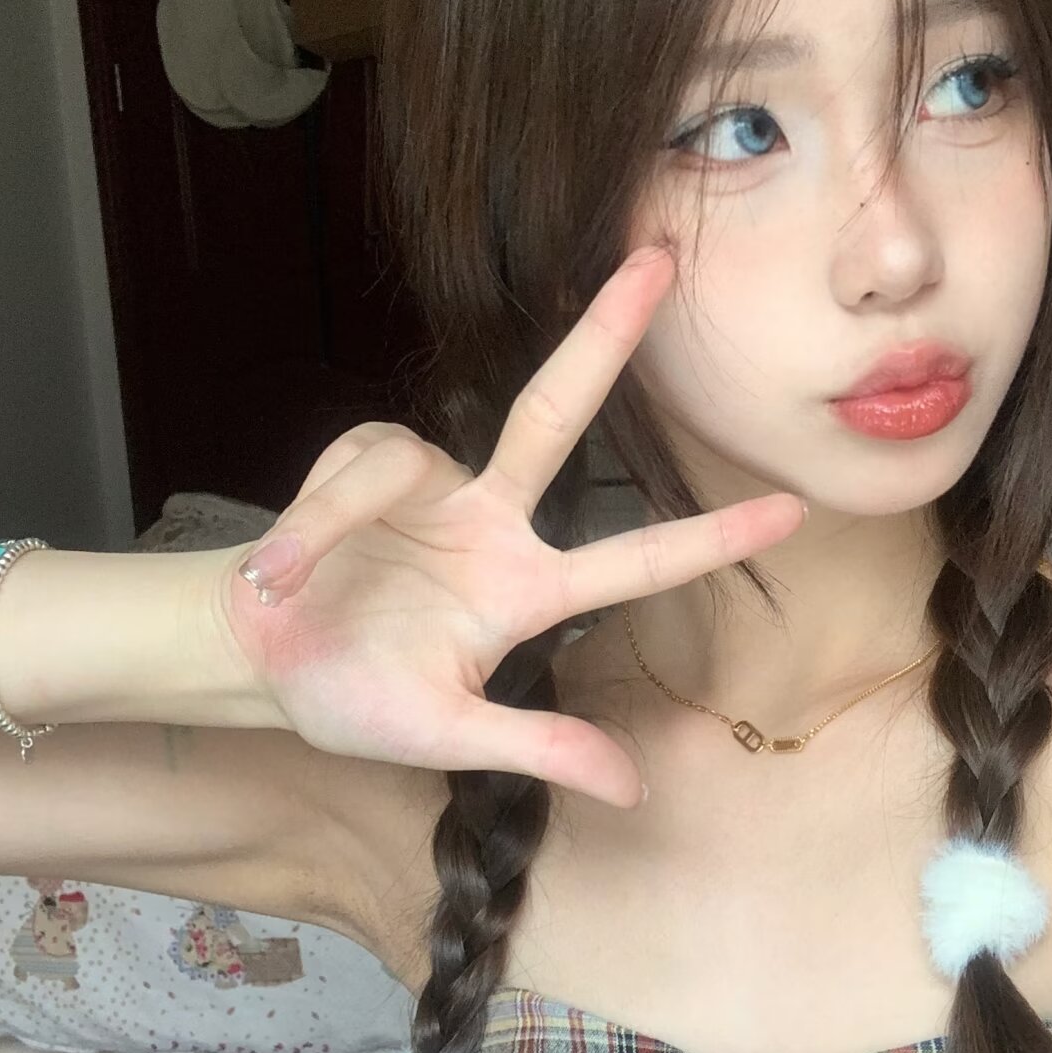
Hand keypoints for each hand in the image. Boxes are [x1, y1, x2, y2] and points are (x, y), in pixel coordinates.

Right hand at [215, 245, 804, 808]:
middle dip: (604, 336)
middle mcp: (492, 523)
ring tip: (282, 588)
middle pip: (556, 413)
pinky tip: (274, 575)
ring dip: (335, 521)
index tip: (794, 511)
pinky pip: (349, 476)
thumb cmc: (357, 699)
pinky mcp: (363, 462)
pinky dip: (307, 527)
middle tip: (660, 263)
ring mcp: (430, 485)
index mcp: (526, 593)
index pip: (636, 560)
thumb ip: (540, 749)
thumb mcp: (448, 736)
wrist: (257, 664)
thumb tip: (636, 789)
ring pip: (401, 459)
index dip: (711, 537)